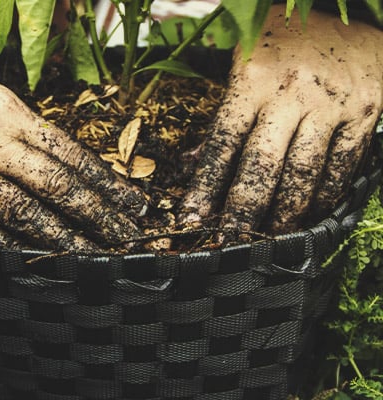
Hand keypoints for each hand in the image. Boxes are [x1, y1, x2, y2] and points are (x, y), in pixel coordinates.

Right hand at [0, 41, 147, 249]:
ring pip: (20, 214)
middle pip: (55, 188)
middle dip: (98, 218)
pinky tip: (32, 262)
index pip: (69, 153)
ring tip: (92, 259)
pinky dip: (6, 249)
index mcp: (5, 110)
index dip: (105, 183)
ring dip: (61, 241)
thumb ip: (17, 124)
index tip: (132, 204)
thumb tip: (57, 158)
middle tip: (128, 242)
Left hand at [180, 5, 382, 235]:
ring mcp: (331, 104)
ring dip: (284, 213)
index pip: (223, 143)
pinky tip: (309, 213)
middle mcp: (291, 92)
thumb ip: (226, 113)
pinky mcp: (365, 112)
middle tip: (230, 241)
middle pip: (262, 165)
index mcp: (253, 79)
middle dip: (242, 211)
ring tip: (268, 238)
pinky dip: (325, 196)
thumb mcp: (246, 63)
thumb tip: (196, 160)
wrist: (352, 12)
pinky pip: (343, 166)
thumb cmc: (286, 42)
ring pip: (303, 172)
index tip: (193, 217)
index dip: (206, 186)